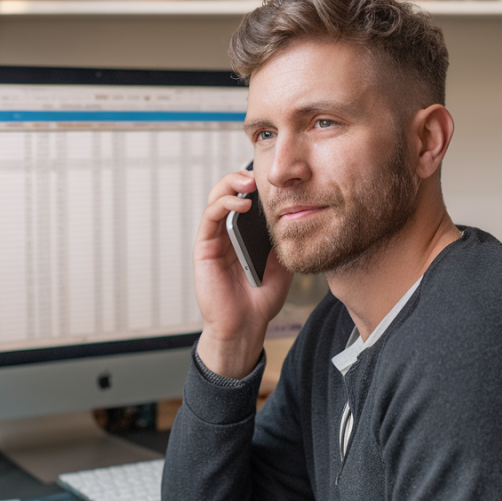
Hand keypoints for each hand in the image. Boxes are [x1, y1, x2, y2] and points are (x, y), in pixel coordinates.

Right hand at [194, 169, 292, 378]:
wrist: (246, 326)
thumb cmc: (261, 299)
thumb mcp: (283, 262)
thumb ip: (283, 239)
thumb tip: (297, 212)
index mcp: (245, 234)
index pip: (247, 199)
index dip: (257, 184)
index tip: (274, 176)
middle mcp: (228, 232)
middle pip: (230, 192)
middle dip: (242, 177)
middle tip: (259, 175)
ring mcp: (215, 238)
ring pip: (217, 198)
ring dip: (231, 185)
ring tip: (249, 182)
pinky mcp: (204, 247)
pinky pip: (210, 218)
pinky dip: (224, 205)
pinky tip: (240, 205)